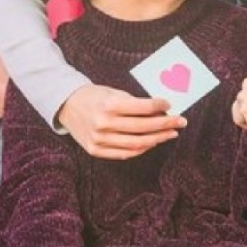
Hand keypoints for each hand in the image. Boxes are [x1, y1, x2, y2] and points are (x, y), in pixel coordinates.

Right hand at [55, 84, 184, 158]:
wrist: (66, 106)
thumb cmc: (94, 96)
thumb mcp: (112, 92)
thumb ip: (133, 102)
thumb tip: (160, 110)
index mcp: (108, 105)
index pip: (141, 108)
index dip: (159, 106)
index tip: (170, 104)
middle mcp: (104, 124)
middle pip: (142, 128)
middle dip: (165, 124)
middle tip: (180, 121)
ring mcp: (99, 140)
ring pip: (136, 144)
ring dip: (157, 139)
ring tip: (171, 133)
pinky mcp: (96, 150)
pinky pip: (125, 153)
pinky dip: (142, 149)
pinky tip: (153, 142)